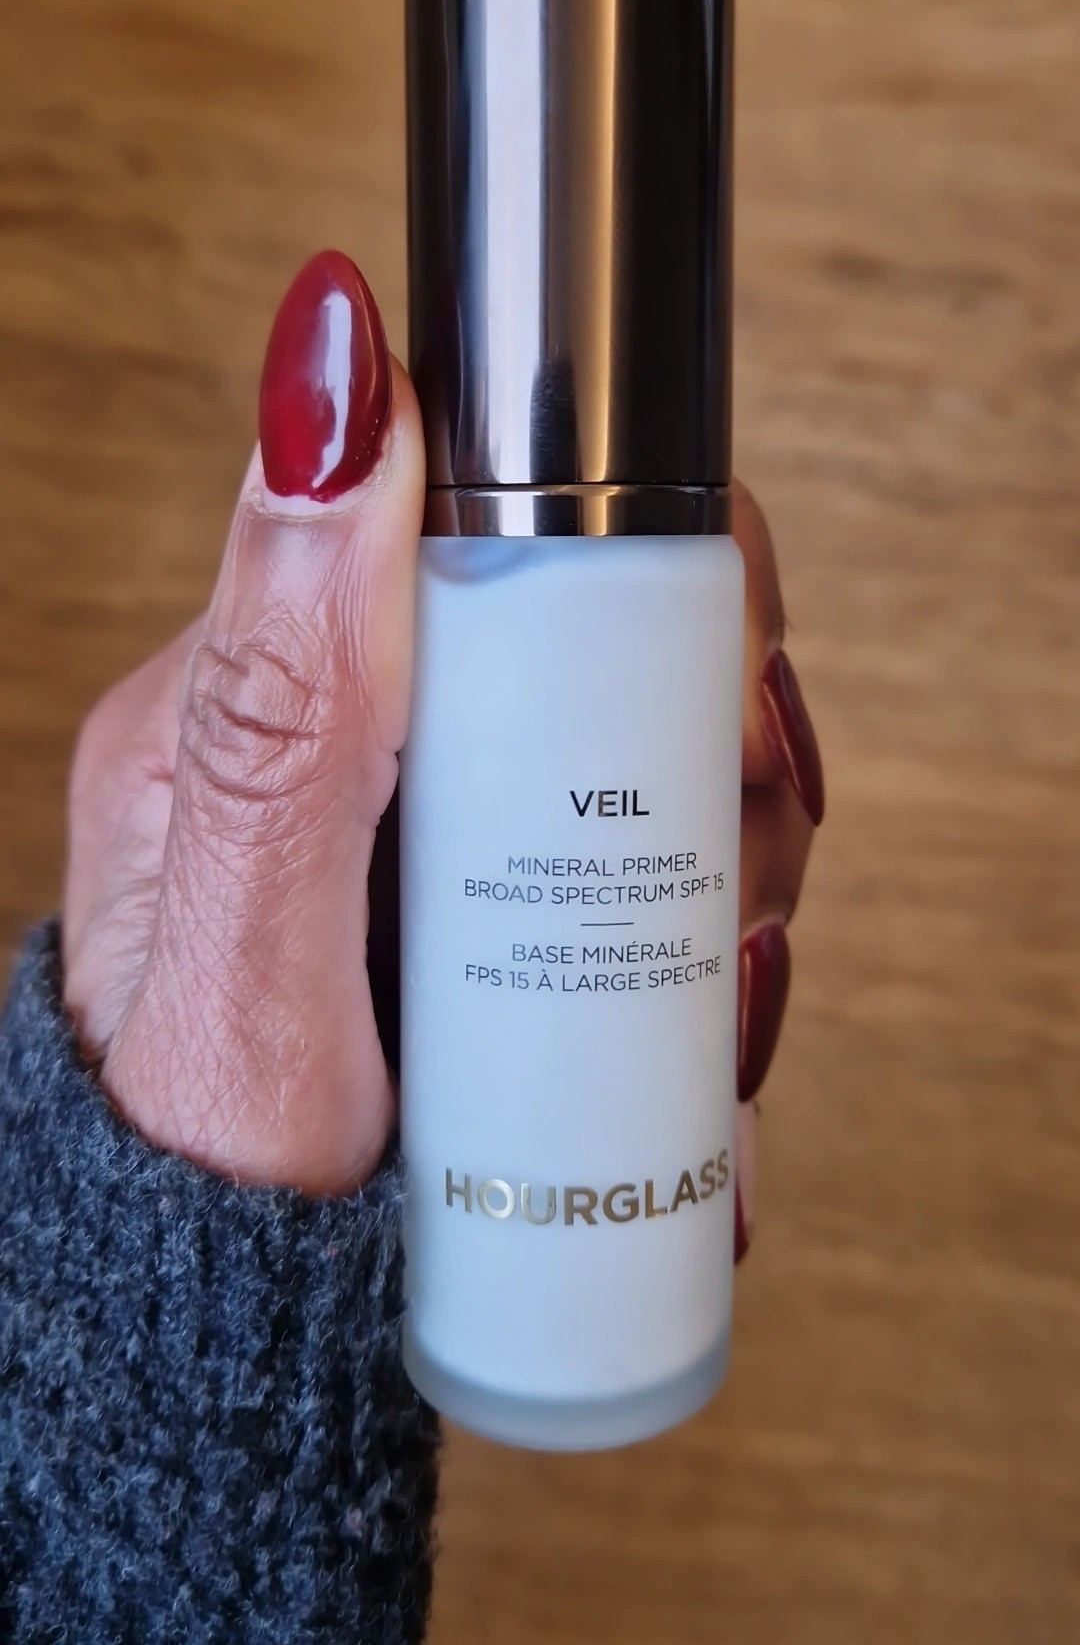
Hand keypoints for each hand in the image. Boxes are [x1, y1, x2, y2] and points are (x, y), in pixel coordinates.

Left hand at [63, 251, 822, 1230]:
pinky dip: (690, 945)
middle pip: (577, 652)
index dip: (636, 576)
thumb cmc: (199, 1169)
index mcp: (256, 702)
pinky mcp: (474, 923)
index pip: (475, 528)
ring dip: (715, 863)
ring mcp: (413, 840)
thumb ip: (288, 683)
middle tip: (726, 886)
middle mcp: (339, 754)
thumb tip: (329, 369)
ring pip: (621, 765)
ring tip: (715, 996)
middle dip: (701, 753)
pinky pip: (615, 868)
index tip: (718, 705)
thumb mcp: (245, 928)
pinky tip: (698, 1035)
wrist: (214, 1344)